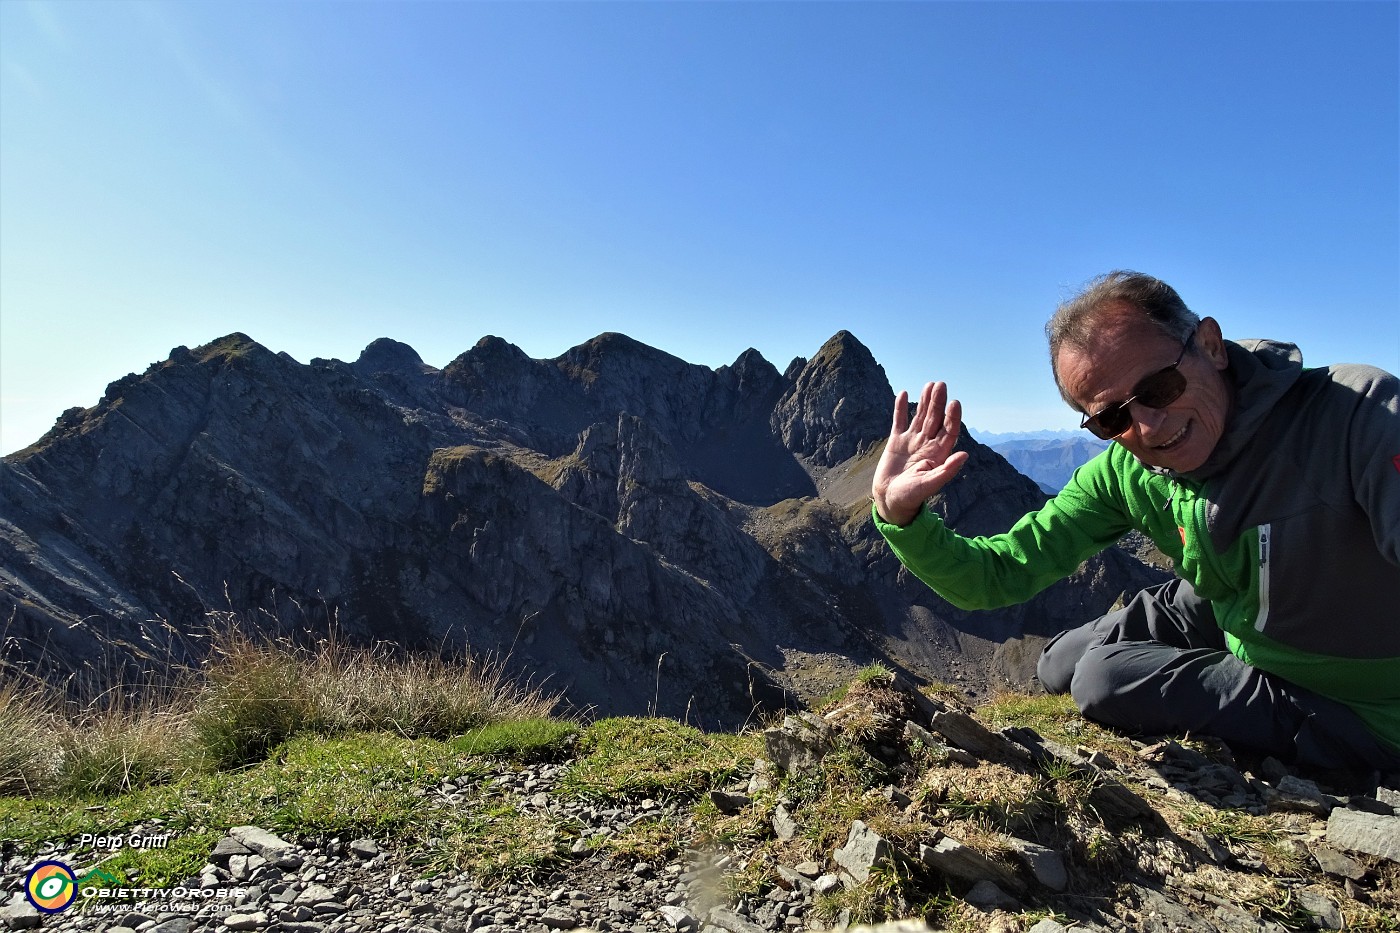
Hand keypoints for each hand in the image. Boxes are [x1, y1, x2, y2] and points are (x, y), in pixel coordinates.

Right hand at [871, 381, 968, 526]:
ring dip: (924, 401)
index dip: (952, 417)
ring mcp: (912, 441)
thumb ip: (947, 470)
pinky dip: (901, 408)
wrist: (890, 500)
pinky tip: (903, 393)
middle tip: (941, 385)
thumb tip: (965, 454)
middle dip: (938, 402)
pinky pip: (899, 420)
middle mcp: (927, 444)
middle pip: (935, 419)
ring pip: (920, 416)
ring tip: (929, 385)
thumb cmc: (911, 496)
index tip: (954, 402)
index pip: (949, 431)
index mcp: (939, 453)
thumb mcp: (930, 485)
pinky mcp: (896, 441)